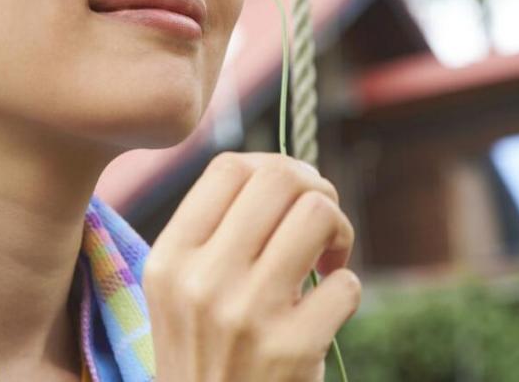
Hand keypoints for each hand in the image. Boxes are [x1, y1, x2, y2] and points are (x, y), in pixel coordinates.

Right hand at [142, 151, 359, 381]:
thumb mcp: (180, 290)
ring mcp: (247, 314)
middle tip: (321, 222)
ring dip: (339, 230)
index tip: (290, 195)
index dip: (274, 167)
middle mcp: (202, 280)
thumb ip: (215, 231)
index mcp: (171, 258)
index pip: (229, 167)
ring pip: (318, 214)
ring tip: (328, 259)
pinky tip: (325, 311)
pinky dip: (346, 290)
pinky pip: (347, 285)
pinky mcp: (292, 349)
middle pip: (280, 179)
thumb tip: (284, 172)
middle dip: (316, 189)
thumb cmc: (205, 352)